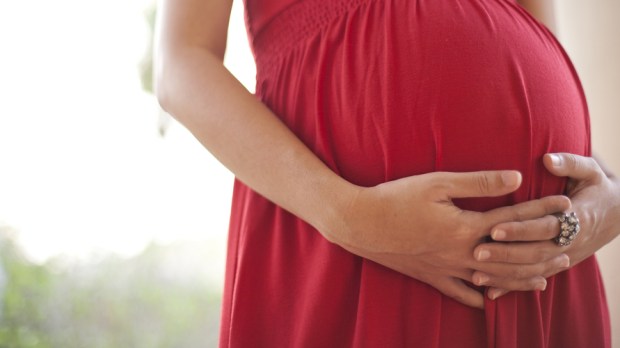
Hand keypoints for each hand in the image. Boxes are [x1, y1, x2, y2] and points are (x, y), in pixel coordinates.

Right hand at [324, 170, 569, 308]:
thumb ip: (478, 183)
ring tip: (544, 278)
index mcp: (466, 227)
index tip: (563, 204)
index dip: (541, 210)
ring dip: (521, 278)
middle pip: (512, 256)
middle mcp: (462, 253)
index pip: (514, 218)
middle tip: (565, 246)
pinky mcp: (430, 276)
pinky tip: (489, 299)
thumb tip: (515, 179)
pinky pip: (460, 292)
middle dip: (542, 250)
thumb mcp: (437, 183)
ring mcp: (446, 268)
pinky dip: (479, 296)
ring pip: (493, 278)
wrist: (360, 223)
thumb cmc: (396, 198)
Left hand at [471, 153, 619, 299]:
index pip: (544, 226)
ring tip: (476, 274)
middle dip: (505, 254)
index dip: (520, 229)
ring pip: (533, 271)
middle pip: (535, 252)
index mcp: (576, 218)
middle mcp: (570, 242)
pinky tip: (490, 294)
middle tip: (476, 252)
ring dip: (505, 275)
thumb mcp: (591, 170)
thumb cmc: (598, 186)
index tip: (494, 228)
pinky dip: (512, 287)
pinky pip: (534, 279)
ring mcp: (564, 257)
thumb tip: (547, 159)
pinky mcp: (557, 265)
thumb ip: (570, 163)